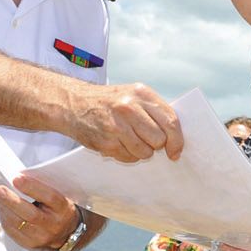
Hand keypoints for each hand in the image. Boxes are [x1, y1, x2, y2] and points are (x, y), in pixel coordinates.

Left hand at [0, 173, 80, 250]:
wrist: (66, 233)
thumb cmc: (58, 209)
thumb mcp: (58, 196)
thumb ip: (41, 189)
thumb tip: (16, 180)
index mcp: (63, 209)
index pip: (49, 198)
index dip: (32, 188)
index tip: (16, 179)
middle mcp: (53, 225)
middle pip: (30, 214)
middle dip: (10, 200)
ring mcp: (41, 237)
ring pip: (17, 223)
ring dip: (2, 207)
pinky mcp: (30, 245)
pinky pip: (12, 231)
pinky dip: (4, 217)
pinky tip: (1, 208)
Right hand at [67, 82, 183, 161]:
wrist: (72, 103)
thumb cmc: (109, 101)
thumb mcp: (133, 95)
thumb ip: (155, 111)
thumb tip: (176, 138)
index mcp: (142, 93)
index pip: (171, 122)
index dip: (177, 141)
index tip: (176, 151)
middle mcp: (129, 108)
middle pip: (159, 140)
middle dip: (156, 145)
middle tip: (145, 139)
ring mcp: (116, 125)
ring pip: (145, 152)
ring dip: (141, 151)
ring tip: (129, 139)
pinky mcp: (105, 141)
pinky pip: (128, 157)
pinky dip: (127, 155)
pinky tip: (117, 142)